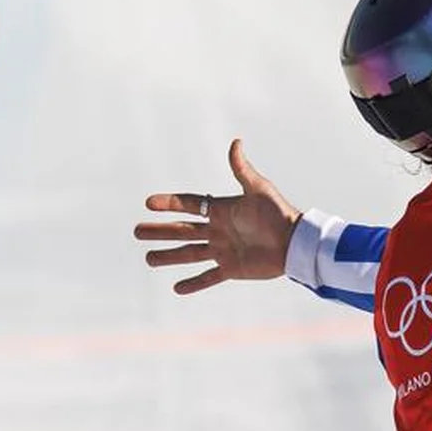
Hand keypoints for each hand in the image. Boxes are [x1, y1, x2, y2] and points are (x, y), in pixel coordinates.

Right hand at [136, 139, 301, 292]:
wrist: (295, 243)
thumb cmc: (279, 214)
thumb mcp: (258, 189)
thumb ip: (242, 169)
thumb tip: (236, 142)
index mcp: (222, 210)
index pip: (190, 205)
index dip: (170, 203)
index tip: (148, 203)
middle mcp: (219, 230)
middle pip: (183, 230)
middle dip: (160, 231)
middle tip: (137, 231)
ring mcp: (224, 251)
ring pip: (189, 254)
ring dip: (169, 256)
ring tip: (148, 258)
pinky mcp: (232, 269)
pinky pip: (209, 278)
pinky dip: (194, 284)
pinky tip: (176, 288)